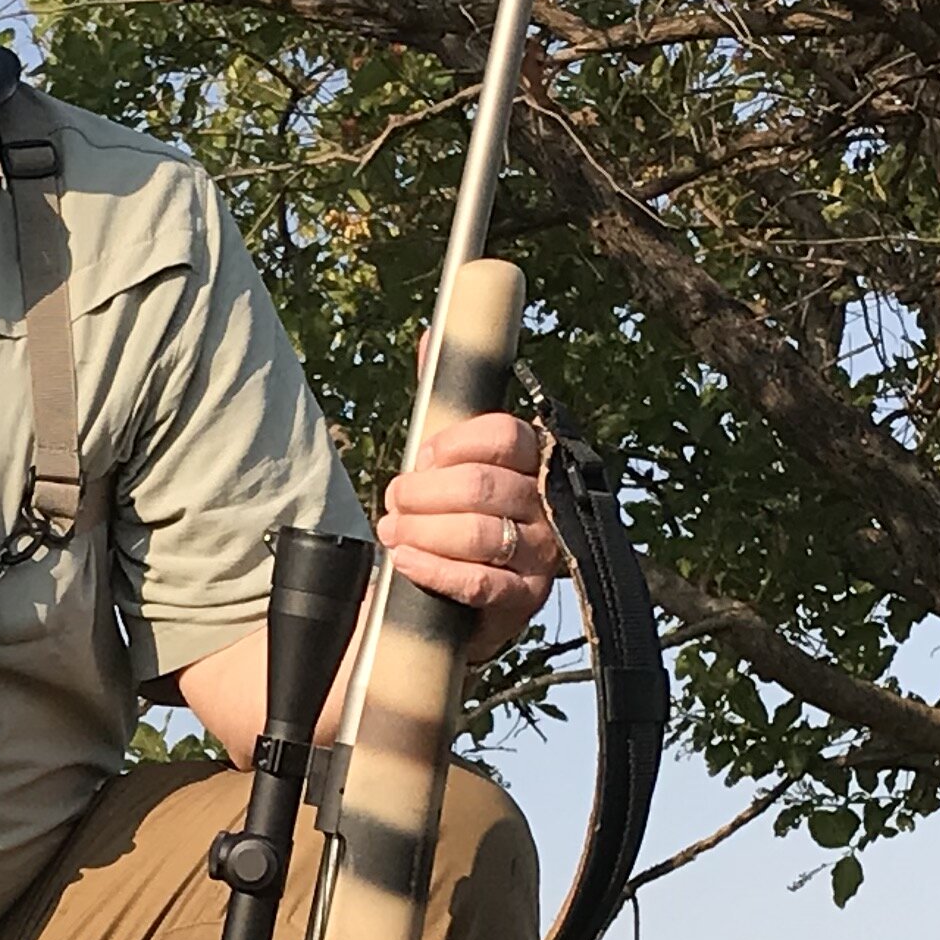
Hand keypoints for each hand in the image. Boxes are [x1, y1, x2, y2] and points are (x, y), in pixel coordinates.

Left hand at [379, 409, 559, 653]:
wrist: (459, 601)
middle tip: (395, 500)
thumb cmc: (456, 520)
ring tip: (392, 529)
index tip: (422, 458)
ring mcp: (541, 554)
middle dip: (425, 492)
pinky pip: (478, 581)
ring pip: (478, 533)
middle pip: (482, 485)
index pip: (506, 436)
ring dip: (422, 530)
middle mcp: (547, 506)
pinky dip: (433, 569)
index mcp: (535, 463)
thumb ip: (445, 406)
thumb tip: (431, 338)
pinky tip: (404, 559)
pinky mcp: (524, 598)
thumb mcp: (452, 463)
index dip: (455, 443)